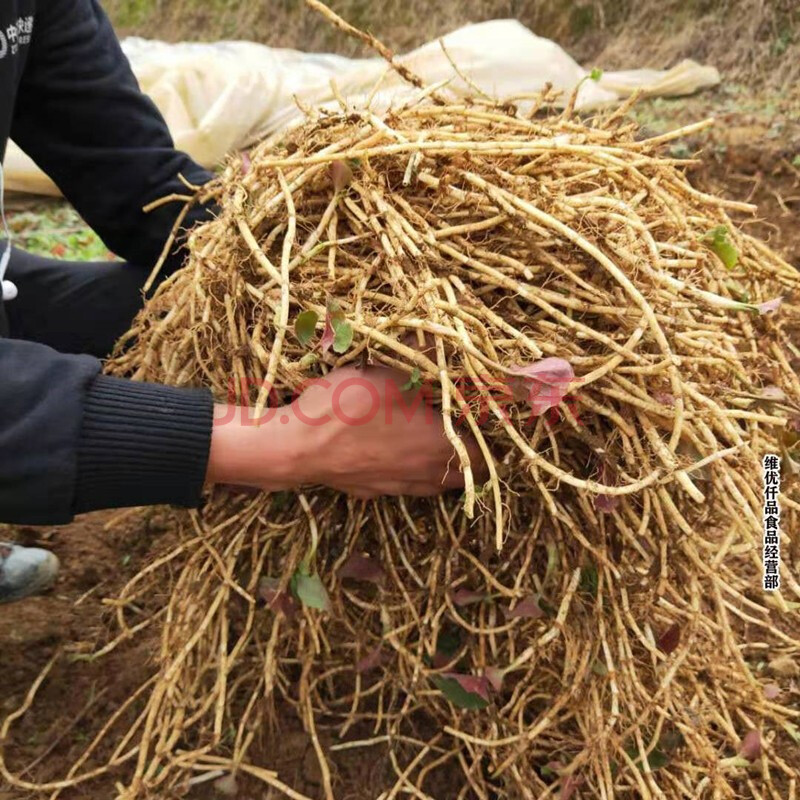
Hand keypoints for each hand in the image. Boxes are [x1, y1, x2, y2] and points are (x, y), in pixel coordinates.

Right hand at [206, 365, 485, 497]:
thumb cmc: (349, 407)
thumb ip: (427, 364)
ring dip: (443, 467)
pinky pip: (403, 485)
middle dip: (472, 455)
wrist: (298, 447)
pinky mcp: (372, 491)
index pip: (485, 451)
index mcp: (441, 446)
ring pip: (434, 484)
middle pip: (464, 474)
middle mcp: (426, 474)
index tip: (489, 418)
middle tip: (466, 429)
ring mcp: (398, 487)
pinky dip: (410, 473)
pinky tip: (395, 454)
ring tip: (437, 444)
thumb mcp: (393, 373)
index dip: (491, 436)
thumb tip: (457, 349)